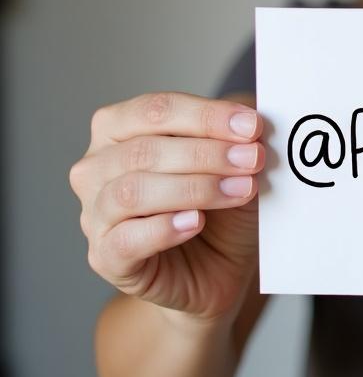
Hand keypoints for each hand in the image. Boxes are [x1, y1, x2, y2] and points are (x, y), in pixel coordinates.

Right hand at [70, 92, 264, 321]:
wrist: (219, 266)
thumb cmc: (221, 205)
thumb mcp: (235, 162)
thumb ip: (238, 135)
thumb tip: (253, 116)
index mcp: (118, 128)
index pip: (155, 110)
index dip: (206, 115)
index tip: (252, 126)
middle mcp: (96, 168)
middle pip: (144, 150)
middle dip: (207, 153)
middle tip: (253, 159)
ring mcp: (95, 214)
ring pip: (132, 192)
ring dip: (195, 188)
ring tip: (241, 190)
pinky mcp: (106, 259)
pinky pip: (125, 240)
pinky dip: (164, 228)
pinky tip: (197, 221)